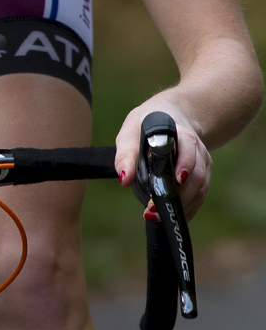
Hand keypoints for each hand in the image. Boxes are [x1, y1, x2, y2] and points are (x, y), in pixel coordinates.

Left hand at [114, 99, 211, 220]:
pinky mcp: (204, 173)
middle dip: (177, 196)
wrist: (168, 115)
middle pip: (196, 174)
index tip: (177, 179)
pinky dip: (187, 208)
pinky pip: (200, 194)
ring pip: (200, 188)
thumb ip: (126, 154)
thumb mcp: (130, 131)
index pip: (188, 147)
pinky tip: (171, 214)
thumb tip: (124, 179)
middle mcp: (196, 147)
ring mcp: (203, 161)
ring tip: (156, 214)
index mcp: (179, 132)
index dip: (185, 163)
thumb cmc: (146, 125)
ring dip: (181, 205)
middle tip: (152, 208)